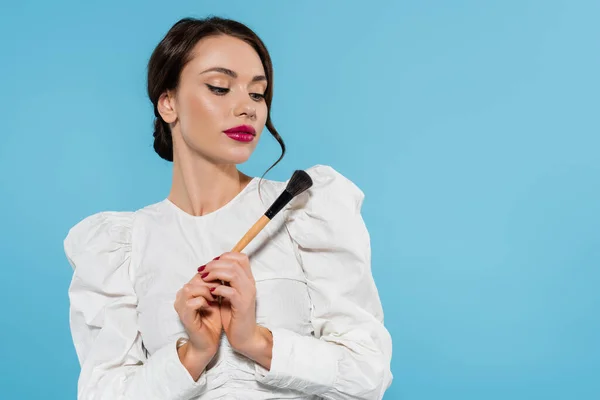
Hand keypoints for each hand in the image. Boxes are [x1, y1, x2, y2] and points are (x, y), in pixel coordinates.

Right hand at [174, 272, 221, 378]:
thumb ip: (217, 285)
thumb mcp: (216, 299)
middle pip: (196, 278)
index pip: (201, 273)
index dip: (215, 276)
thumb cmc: (212, 321)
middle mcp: (181, 296)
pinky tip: (211, 307)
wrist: (208, 343)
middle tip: (222, 290)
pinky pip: (192, 302)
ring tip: (216, 299)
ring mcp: (180, 306)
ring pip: (192, 288)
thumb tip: (227, 269)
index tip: (226, 282)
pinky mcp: (184, 316)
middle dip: (212, 282)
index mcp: (188, 290)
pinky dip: (204, 302)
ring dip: (207, 291)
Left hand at [199, 252, 271, 366]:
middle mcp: (250, 284)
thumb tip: (212, 268)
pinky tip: (210, 292)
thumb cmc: (234, 315)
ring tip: (204, 279)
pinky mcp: (242, 306)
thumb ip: (224, 281)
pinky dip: (218, 289)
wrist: (244, 336)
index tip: (210, 264)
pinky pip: (231, 292)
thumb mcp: (228, 293)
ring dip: (215, 273)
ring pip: (233, 273)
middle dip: (215, 264)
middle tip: (202, 271)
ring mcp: (247, 294)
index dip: (224, 257)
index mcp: (247, 279)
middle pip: (234, 263)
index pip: (240, 257)